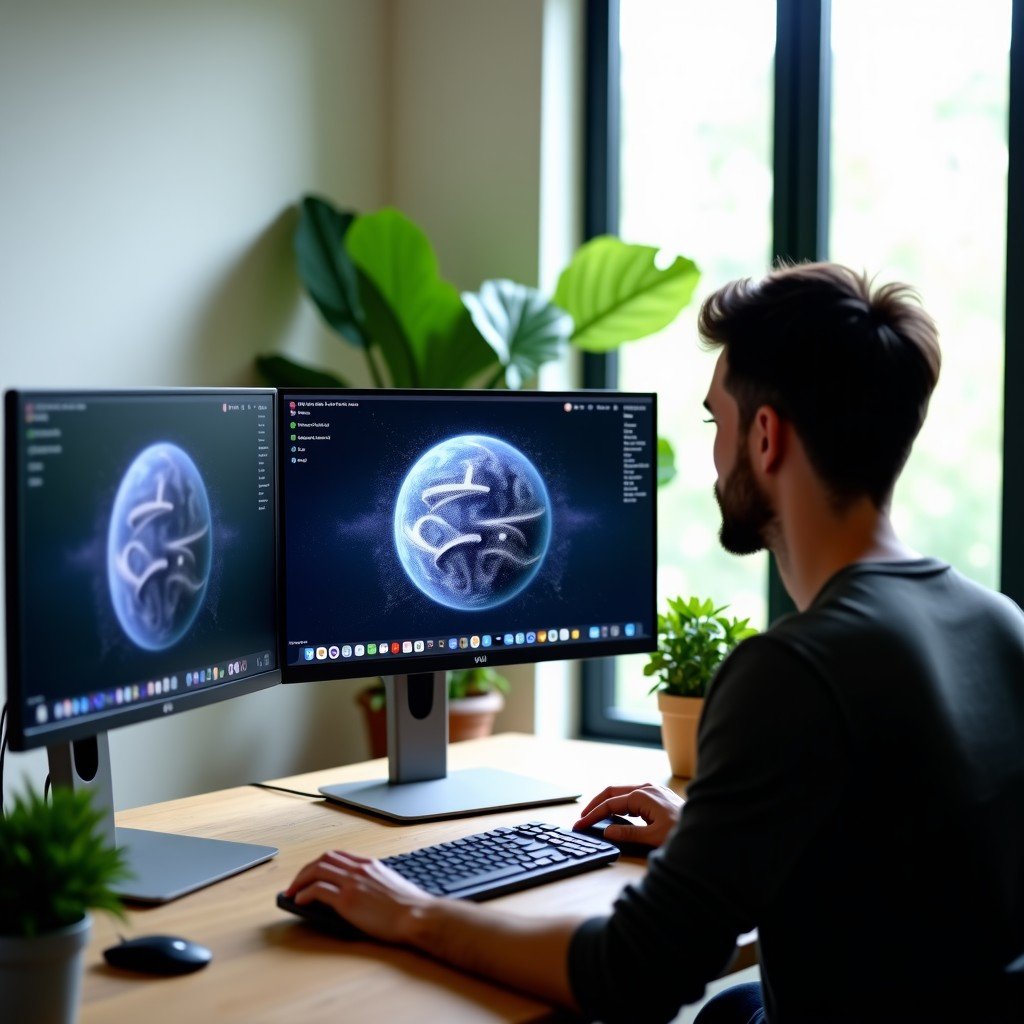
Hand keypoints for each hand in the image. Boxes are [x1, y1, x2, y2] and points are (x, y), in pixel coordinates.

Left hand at [284, 850, 434, 943]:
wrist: (416, 915)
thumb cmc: (408, 906)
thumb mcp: (388, 884)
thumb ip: (372, 881)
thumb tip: (356, 892)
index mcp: (369, 864)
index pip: (337, 855)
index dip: (320, 863)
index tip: (311, 872)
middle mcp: (358, 869)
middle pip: (323, 859)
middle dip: (305, 870)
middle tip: (295, 882)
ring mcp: (352, 883)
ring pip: (317, 870)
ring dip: (299, 880)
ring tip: (290, 891)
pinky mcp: (347, 900)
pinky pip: (318, 890)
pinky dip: (304, 893)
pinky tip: (299, 900)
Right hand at [573, 783, 683, 848]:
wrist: (707, 828)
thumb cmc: (682, 832)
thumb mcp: (652, 837)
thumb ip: (627, 834)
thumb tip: (607, 831)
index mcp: (641, 796)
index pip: (609, 804)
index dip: (592, 815)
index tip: (580, 825)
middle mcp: (646, 787)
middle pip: (612, 791)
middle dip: (595, 804)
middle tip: (582, 818)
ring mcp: (652, 789)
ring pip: (622, 791)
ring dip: (607, 802)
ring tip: (595, 815)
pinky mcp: (657, 795)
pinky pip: (632, 794)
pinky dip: (619, 802)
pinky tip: (617, 813)